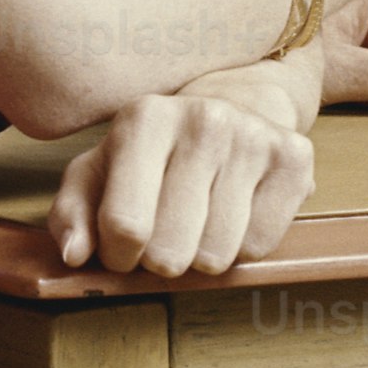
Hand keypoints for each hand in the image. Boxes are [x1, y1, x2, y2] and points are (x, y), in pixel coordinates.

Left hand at [49, 47, 315, 276]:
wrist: (232, 107)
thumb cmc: (152, 153)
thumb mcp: (99, 173)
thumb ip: (72, 214)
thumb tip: (75, 255)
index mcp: (145, 118)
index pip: (124, 226)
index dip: (119, 256)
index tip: (124, 247)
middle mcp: (203, 119)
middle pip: (170, 250)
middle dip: (161, 260)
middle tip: (164, 237)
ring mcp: (253, 136)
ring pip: (216, 255)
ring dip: (201, 256)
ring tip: (198, 223)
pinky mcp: (295, 156)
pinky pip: (260, 246)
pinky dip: (242, 248)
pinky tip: (234, 216)